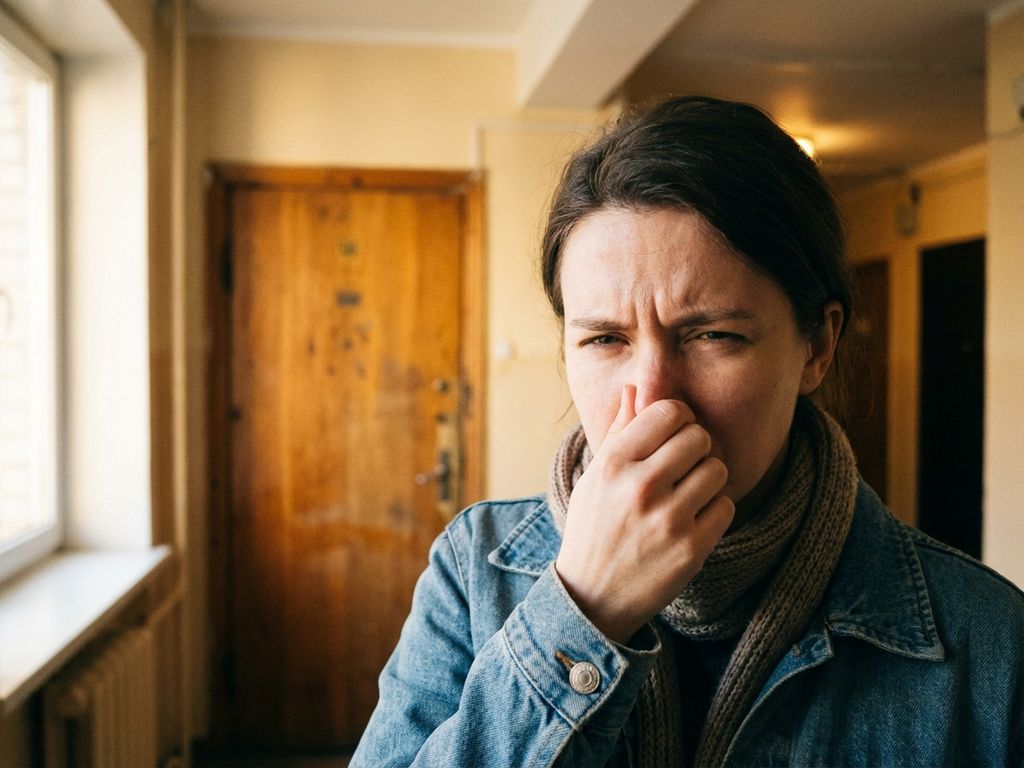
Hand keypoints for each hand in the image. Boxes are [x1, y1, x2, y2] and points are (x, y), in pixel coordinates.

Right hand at [554, 385, 733, 643]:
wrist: (592, 597)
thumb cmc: (594, 528)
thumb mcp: (595, 477)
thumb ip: (620, 432)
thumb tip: (637, 389)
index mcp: (612, 463)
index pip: (668, 411)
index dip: (677, 419)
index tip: (672, 435)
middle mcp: (639, 486)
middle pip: (698, 437)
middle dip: (695, 448)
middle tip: (683, 467)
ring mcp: (667, 519)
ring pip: (717, 469)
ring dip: (707, 479)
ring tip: (687, 494)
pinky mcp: (691, 549)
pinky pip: (726, 506)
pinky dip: (714, 511)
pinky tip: (693, 520)